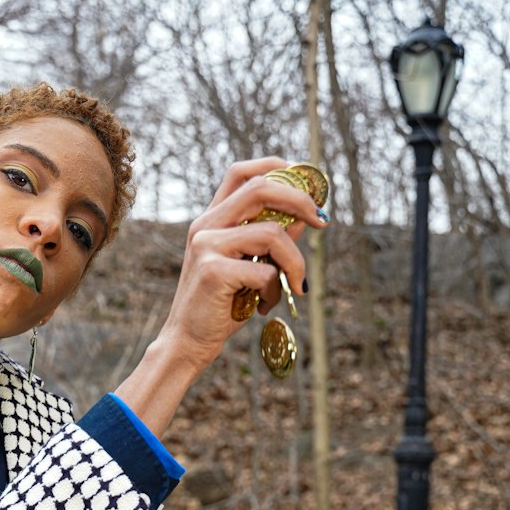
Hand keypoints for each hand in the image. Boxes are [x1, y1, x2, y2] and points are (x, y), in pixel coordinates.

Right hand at [114, 157, 327, 440]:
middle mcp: (206, 225)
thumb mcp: (251, 267)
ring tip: (294, 285)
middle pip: (261, 188)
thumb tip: (306, 217)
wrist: (187, 342)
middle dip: (300, 200)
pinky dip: (276, 292)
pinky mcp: (213, 271)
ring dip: (295, 262)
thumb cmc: (221, 306)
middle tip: (322, 222)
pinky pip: (265, 272)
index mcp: (212, 219)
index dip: (276, 167)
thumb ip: (273, 239)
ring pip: (272, 234)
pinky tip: (264, 307)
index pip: (242, 172)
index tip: (306, 184)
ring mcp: (206, 245)